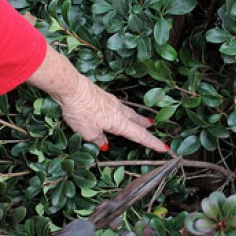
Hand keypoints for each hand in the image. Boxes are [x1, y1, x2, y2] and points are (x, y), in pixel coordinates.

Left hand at [25, 46, 169, 152]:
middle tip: (152, 127)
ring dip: (134, 117)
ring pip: (127, 112)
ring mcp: (110, 101)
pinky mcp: (102, 96)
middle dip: (144, 125)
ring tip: (138, 120)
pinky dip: (120, 111)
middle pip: (135, 120)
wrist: (71, 87)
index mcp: (118, 122)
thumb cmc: (81, 111)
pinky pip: (116, 106)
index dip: (152, 143)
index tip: (164, 148)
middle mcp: (118, 111)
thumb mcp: (88, 132)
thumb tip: (105, 144)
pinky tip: (115, 111)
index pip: (139, 135)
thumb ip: (98, 139)